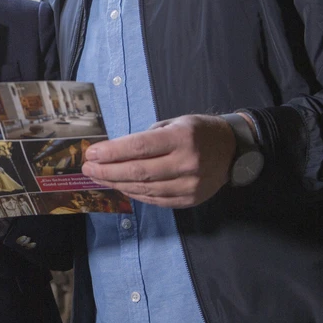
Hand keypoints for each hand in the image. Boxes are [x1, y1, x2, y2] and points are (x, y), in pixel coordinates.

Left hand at [81, 114, 236, 207]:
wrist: (233, 150)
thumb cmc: (199, 132)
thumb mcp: (175, 123)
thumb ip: (147, 138)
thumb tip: (114, 152)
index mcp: (182, 138)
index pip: (139, 147)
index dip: (112, 152)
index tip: (92, 154)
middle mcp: (186, 163)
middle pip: (138, 172)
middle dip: (107, 171)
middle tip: (88, 168)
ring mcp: (189, 185)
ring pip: (144, 189)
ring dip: (117, 184)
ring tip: (99, 177)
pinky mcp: (189, 200)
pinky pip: (155, 200)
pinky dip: (134, 194)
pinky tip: (120, 186)